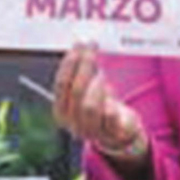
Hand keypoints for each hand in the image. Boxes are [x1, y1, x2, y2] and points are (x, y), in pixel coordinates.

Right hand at [52, 43, 146, 160]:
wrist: (119, 131)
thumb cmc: (100, 104)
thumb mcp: (87, 88)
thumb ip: (82, 71)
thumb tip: (82, 45)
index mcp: (61, 111)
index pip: (61, 85)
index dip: (69, 64)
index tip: (78, 46)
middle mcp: (73, 123)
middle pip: (76, 92)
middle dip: (84, 67)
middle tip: (92, 49)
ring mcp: (92, 131)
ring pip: (89, 106)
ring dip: (97, 85)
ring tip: (101, 75)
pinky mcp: (112, 133)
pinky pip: (109, 118)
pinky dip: (110, 103)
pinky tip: (111, 94)